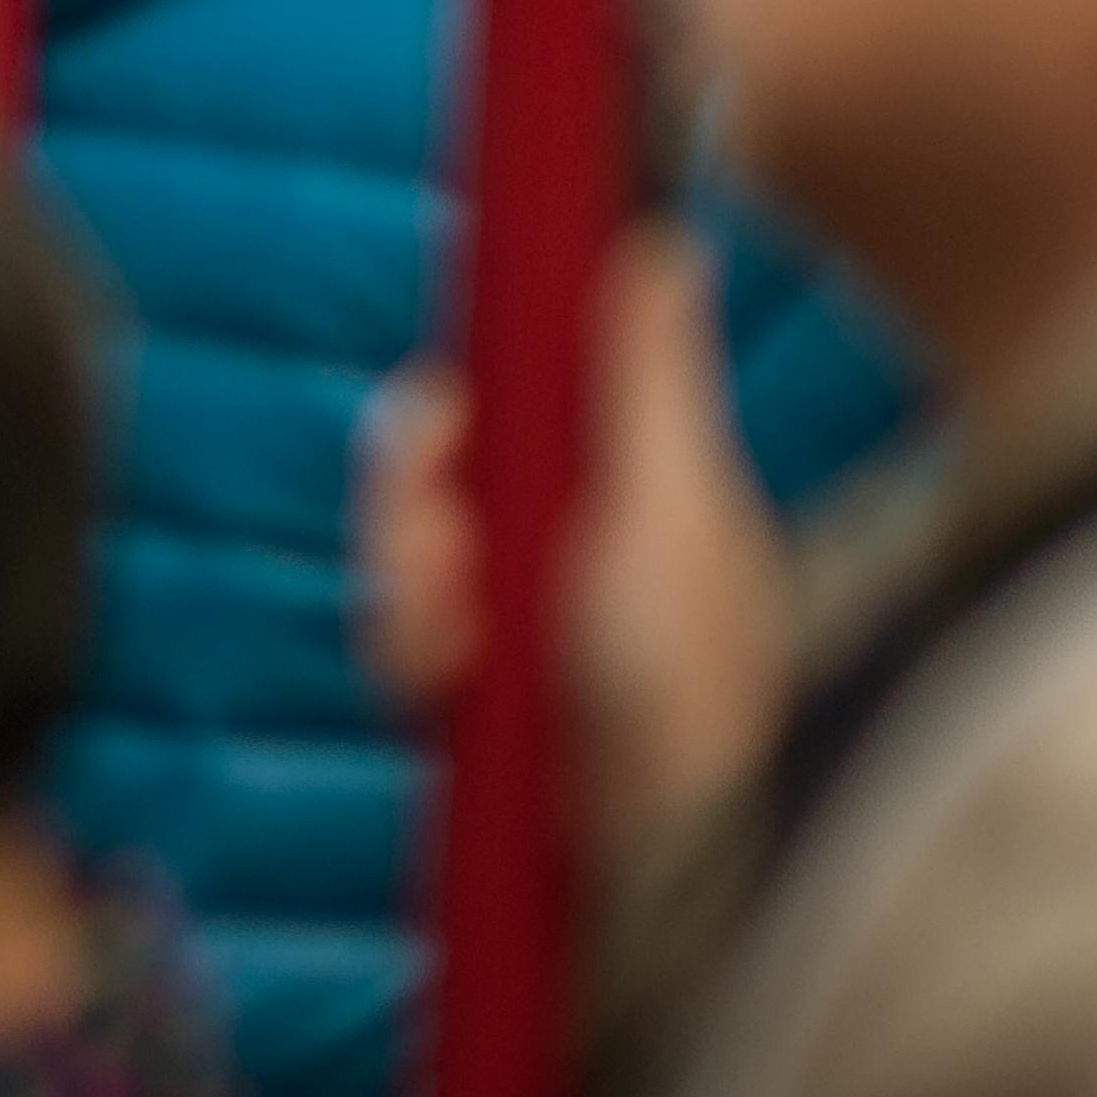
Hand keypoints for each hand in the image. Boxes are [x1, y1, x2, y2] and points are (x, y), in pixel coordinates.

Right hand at [357, 225, 788, 868]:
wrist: (677, 854)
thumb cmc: (699, 684)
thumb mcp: (669, 507)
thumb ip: (649, 376)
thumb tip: (665, 241)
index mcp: (629, 489)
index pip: (512, 402)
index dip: (459, 405)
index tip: (448, 415)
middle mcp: (570, 548)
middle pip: (436, 477)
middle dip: (416, 505)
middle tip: (445, 548)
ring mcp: (525, 629)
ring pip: (404, 559)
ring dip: (408, 588)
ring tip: (456, 636)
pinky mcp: (483, 703)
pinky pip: (397, 646)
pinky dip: (408, 656)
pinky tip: (446, 685)